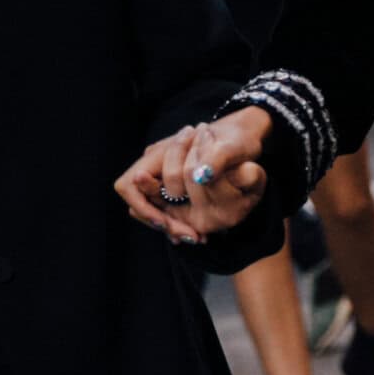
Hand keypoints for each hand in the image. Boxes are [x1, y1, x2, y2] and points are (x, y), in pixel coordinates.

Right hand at [115, 109, 272, 240]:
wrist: (244, 138)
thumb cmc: (236, 139)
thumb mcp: (232, 147)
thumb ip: (217, 158)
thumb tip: (201, 175)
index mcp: (159, 153)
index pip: (129, 185)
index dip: (143, 207)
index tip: (165, 222)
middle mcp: (155, 166)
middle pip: (139, 203)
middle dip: (160, 222)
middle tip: (189, 235)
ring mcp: (163, 178)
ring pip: (152, 210)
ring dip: (170, 225)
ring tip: (195, 236)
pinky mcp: (175, 190)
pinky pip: (166, 211)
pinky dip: (178, 224)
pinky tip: (198, 233)